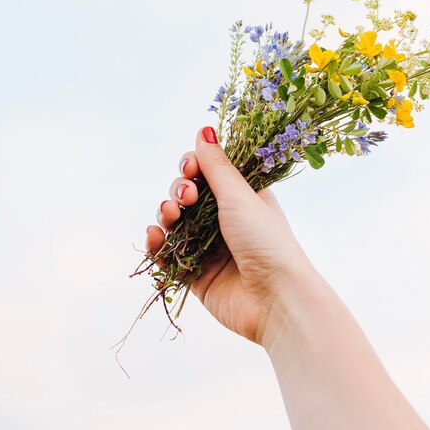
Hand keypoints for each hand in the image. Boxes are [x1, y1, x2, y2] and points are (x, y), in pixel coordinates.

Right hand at [146, 127, 315, 344]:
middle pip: (188, 196)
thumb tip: (204, 129)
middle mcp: (226, 221)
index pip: (209, 173)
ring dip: (166, 214)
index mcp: (243, 199)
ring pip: (175, 224)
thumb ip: (217, 166)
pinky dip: (157, 244)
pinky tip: (154, 235)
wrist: (276, 300)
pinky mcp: (197, 275)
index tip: (191, 167)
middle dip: (179, 190)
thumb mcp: (240, 197)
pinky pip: (168, 255)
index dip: (194, 167)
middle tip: (187, 197)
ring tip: (170, 214)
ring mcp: (210, 248)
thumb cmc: (267, 241)